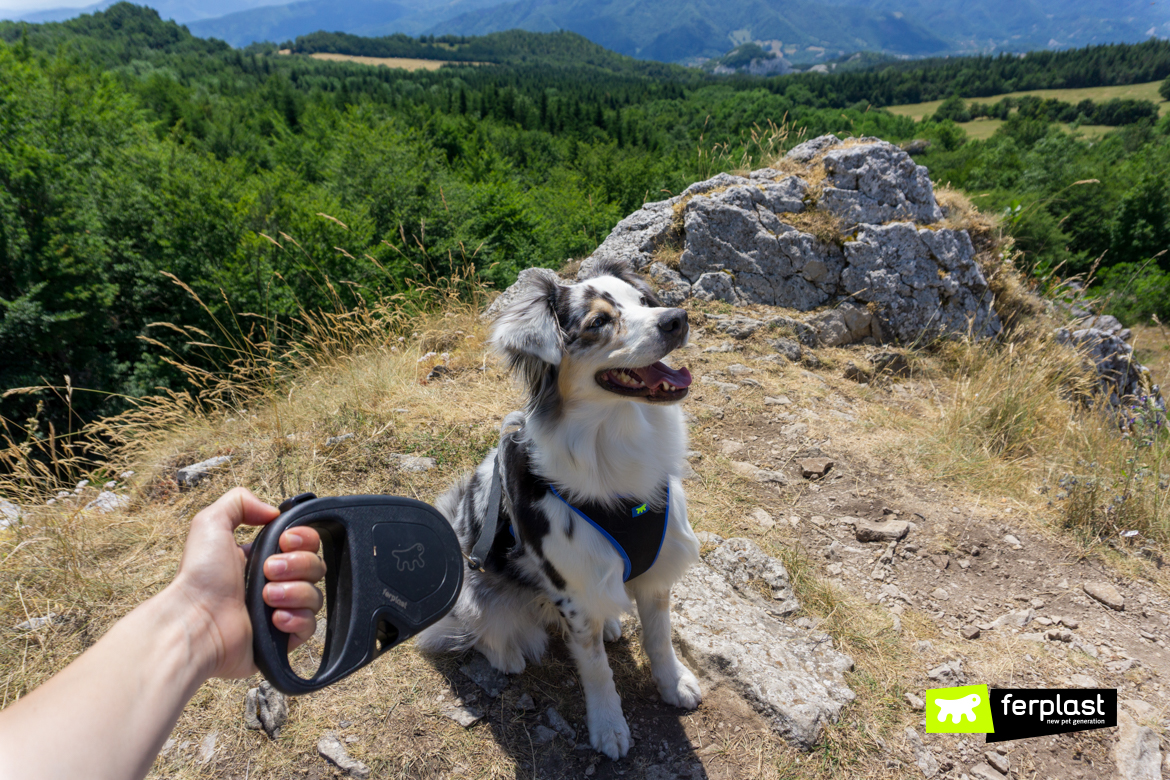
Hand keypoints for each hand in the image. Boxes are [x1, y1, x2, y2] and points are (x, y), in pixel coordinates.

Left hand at [170, 487, 325, 679]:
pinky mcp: (282, 640)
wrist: (196, 623)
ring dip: (295, 592)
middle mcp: (273, 583)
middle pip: (315, 566)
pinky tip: (275, 619)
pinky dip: (297, 620)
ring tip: (267, 597)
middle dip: (297, 565)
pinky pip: (310, 625)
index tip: (285, 542)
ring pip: (315, 596)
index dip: (303, 539)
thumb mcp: (210, 523)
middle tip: (269, 571)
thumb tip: (272, 512)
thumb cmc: (199, 578)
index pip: (305, 543)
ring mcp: (279, 612)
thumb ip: (240, 501)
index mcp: (260, 558)